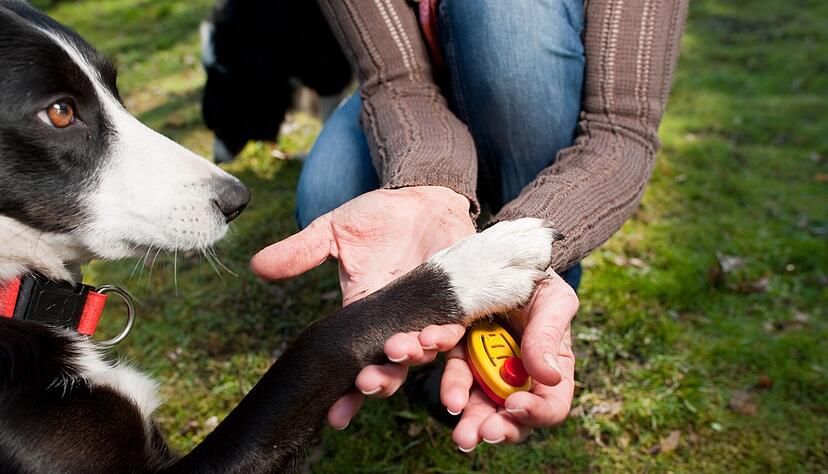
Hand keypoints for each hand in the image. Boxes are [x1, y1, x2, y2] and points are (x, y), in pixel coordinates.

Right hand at [250, 185, 475, 427]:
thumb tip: (256, 266)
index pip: (353, 365)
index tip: (335, 414)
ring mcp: (428, 317)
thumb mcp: (333, 232)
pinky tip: (443, 338)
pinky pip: (459, 330)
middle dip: (380, 382)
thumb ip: (300, 252)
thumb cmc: (377, 219)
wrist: (423, 199)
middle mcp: (397, 327)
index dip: (347, 394)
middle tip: (367, 382)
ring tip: (405, 351)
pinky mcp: (458, 303)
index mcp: (364, 318)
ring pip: (424, 355)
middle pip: (390, 370)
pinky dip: (451, 338)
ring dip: (414, 359)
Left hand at [375, 272, 577, 449]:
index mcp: (547, 369)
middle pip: (503, 414)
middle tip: (469, 436)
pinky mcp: (454, 345)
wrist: (506, 254)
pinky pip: (440, 354)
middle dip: (486, 426)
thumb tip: (549, 376)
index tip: (515, 406)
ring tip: (448, 403)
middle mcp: (513, 376)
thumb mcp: (552, 300)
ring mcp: (481, 363)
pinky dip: (428, 351)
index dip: (534, 413)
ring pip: (467, 393)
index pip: (549, 405)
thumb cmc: (539, 280)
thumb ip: (548, 335)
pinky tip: (422, 344)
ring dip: (455, 398)